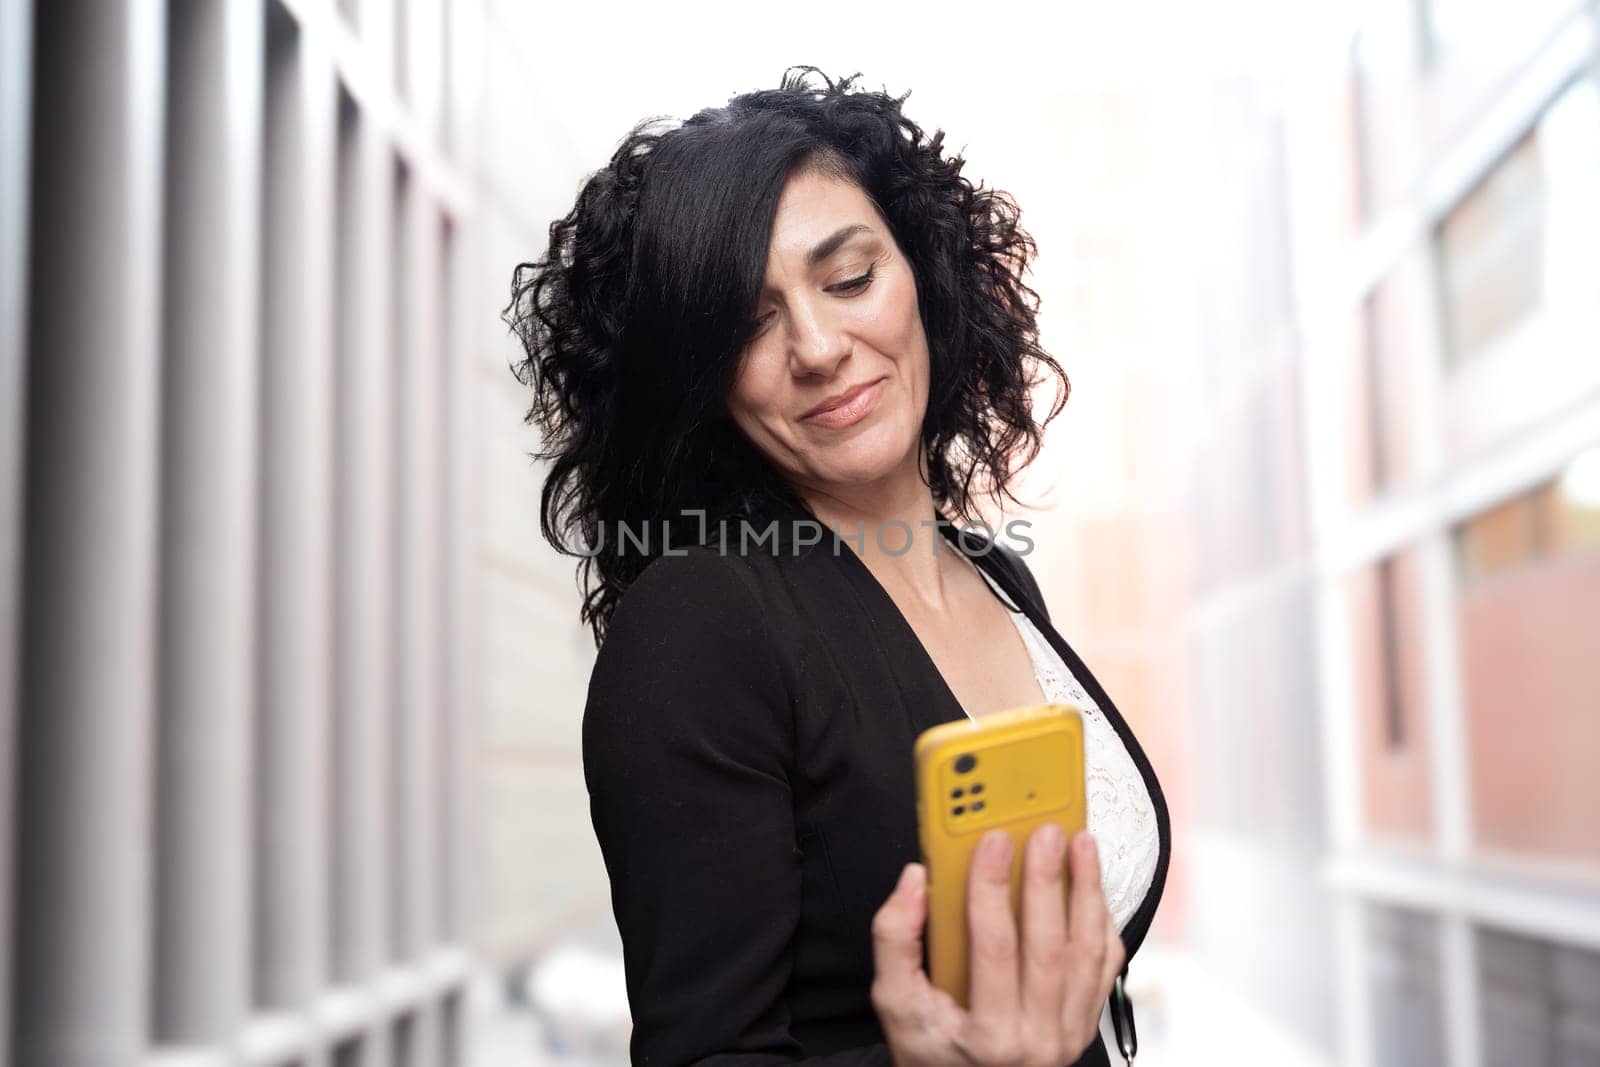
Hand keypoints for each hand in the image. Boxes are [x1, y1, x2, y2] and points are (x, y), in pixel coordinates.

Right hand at [869, 826, 1125, 1066]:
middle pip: (1049, 945)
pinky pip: (1104, 967)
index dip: (992, 889)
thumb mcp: (896, 1005)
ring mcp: (1069, 1033)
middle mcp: (1037, 1039)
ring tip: (1081, 843)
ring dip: (1087, 892)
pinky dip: (1102, 922)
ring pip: (1087, 953)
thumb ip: (895, 941)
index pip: (994, 948)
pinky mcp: (1085, 1024)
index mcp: (988, 1035)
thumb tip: (914, 881)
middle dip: (1049, 880)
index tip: (992, 839)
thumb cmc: (931, 1051)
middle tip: (1047, 831)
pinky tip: (1093, 886)